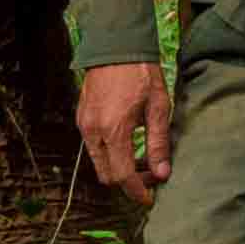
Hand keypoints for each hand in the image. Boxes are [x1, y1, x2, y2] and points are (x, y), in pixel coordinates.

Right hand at [77, 58, 173, 197]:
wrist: (116, 45)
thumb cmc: (142, 74)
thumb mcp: (159, 107)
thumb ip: (159, 143)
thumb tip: (162, 174)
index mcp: (114, 130)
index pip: (123, 176)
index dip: (137, 192)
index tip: (149, 199)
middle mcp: (94, 131)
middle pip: (107, 175)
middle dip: (128, 182)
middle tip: (151, 173)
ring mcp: (84, 124)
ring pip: (99, 163)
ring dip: (118, 168)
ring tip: (142, 157)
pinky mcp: (82, 118)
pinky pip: (93, 147)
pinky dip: (110, 154)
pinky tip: (128, 142)